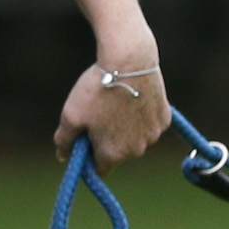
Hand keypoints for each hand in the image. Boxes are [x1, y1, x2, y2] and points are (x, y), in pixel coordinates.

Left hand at [54, 40, 171, 163]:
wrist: (129, 60)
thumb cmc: (97, 89)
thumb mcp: (70, 115)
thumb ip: (64, 140)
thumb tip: (63, 156)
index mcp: (112, 154)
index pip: (99, 169)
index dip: (89, 157)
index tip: (85, 140)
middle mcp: (136, 150)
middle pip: (119, 153)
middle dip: (108, 140)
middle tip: (99, 115)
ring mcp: (153, 135)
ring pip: (136, 139)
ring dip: (127, 129)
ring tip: (117, 104)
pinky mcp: (165, 118)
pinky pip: (150, 125)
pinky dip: (142, 117)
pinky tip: (134, 99)